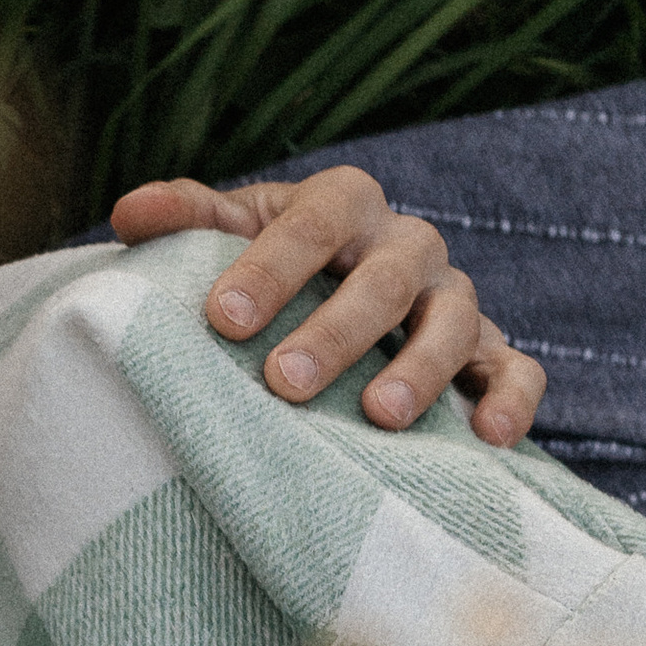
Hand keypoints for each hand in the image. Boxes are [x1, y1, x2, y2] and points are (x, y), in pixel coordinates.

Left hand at [110, 165, 547, 445]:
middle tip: (285, 382)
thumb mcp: (230, 236)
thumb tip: (129, 213)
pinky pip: (516, 367)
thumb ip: (188, 220)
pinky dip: (511, 397)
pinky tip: (490, 439)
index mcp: (343, 206)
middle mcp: (406, 245)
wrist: (337, 300)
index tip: (222, 321)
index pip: (313, 222)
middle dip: (337, 331)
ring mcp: (453, 297)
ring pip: (454, 321)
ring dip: (422, 368)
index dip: (270, 268)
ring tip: (382, 417)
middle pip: (384, 277)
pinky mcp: (489, 349)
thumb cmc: (274, 272)